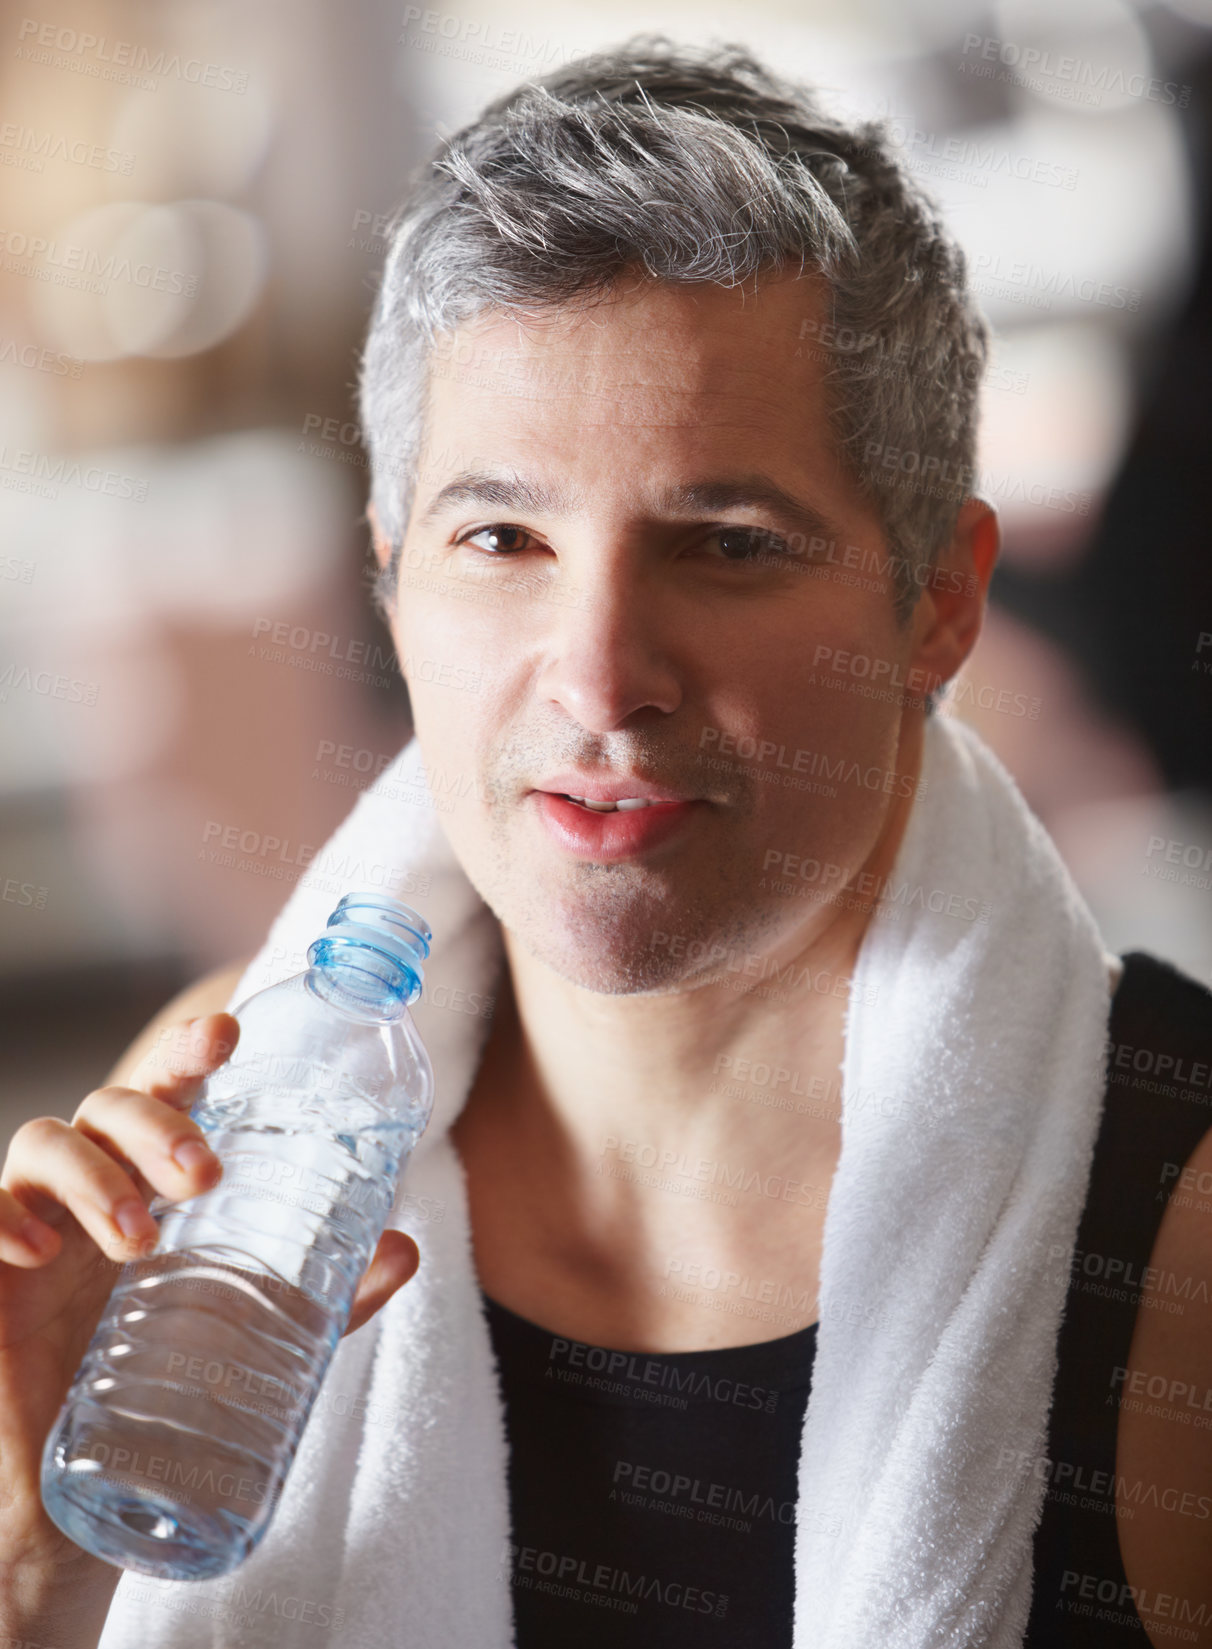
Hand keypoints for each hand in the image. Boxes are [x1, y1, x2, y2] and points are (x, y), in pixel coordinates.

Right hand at [0, 1010, 418, 1588]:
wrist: (80, 1487)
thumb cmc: (164, 1385)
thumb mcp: (255, 1334)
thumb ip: (326, 1293)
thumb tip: (405, 1248)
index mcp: (154, 1181)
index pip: (170, 1091)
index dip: (191, 1050)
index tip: (229, 1031)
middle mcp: (94, 1186)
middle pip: (112, 1103)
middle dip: (159, 1122)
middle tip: (205, 1175)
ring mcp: (34, 1222)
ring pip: (44, 1140)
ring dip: (96, 1175)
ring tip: (139, 1240)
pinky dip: (5, 1219)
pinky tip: (40, 1251)